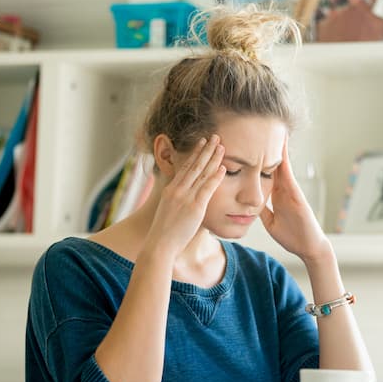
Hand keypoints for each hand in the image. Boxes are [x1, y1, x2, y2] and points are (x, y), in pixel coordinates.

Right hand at [147, 135, 225, 257]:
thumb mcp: (169, 212)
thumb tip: (185, 201)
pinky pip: (207, 188)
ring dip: (213, 158)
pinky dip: (216, 176)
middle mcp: (177, 190)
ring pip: (201, 173)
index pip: (185, 167)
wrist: (159, 245)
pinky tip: (223, 167)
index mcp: (170, 190)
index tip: (202, 143)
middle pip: (194, 165)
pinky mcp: (194, 207)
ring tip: (221, 145)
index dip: (195, 154)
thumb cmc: (164, 234)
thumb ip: (177, 203)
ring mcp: (185, 197)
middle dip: (205, 149)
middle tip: (215, 136)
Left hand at [259, 137, 329, 261]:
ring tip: (270, 127)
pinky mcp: (296, 192)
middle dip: (267, 147)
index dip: (257, 160)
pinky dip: (284, 159)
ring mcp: (291, 188)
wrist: (309, 248)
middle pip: (273, 163)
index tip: (248, 146)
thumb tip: (251, 202)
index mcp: (277, 195)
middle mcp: (284, 188)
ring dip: (276, 146)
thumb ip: (263, 210)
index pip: (265, 173)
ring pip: (280, 163)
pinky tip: (280, 146)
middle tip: (259, 126)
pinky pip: (288, 172)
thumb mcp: (270, 221)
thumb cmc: (292, 236)